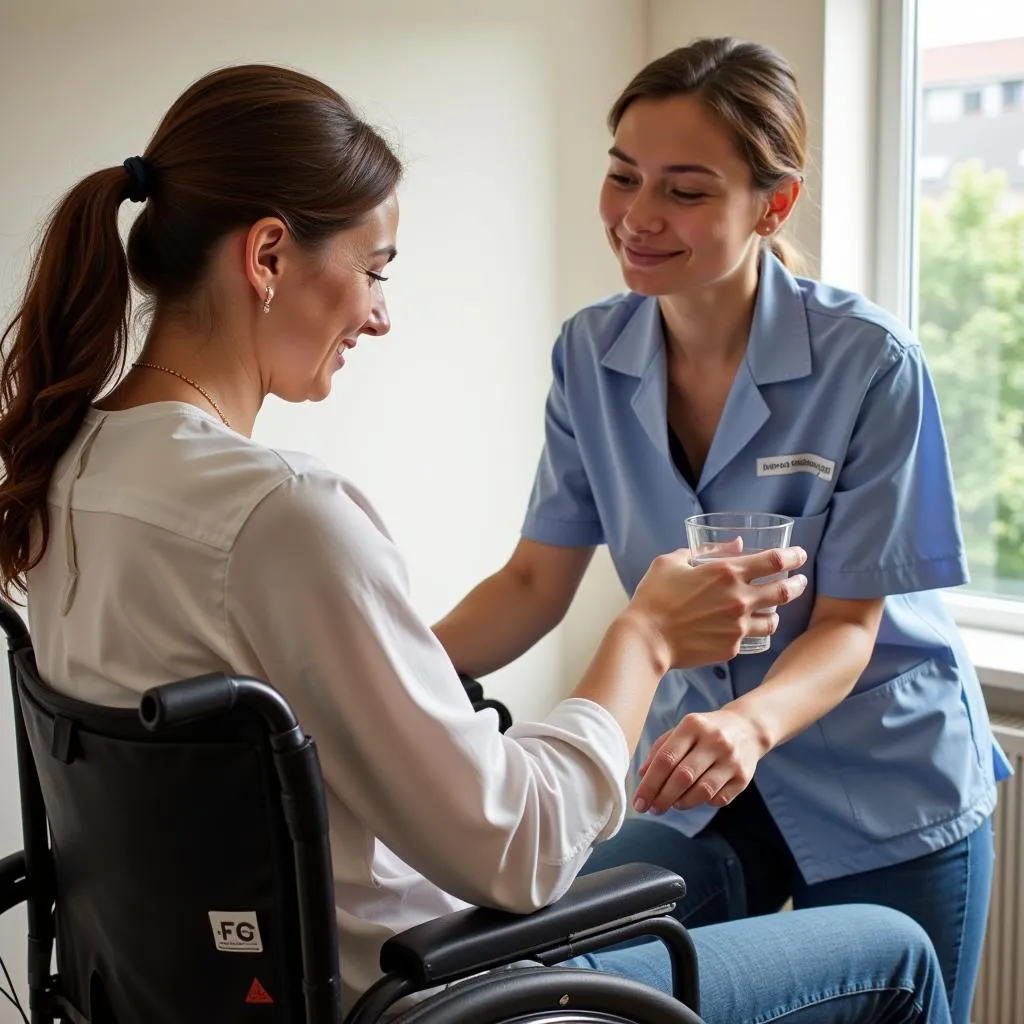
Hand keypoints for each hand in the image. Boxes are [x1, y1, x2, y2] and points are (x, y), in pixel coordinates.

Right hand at [625, 546, 807, 668]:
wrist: (646, 639)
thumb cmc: (655, 597)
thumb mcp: (672, 562)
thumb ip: (706, 550)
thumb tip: (735, 545)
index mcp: (726, 572)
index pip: (774, 560)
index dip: (793, 555)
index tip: (799, 554)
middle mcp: (739, 599)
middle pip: (785, 591)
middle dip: (798, 583)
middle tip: (800, 580)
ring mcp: (738, 626)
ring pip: (774, 620)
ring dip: (777, 612)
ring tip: (773, 610)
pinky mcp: (732, 648)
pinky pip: (751, 638)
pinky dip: (751, 631)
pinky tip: (745, 628)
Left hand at [633, 708, 765, 813]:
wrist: (747, 728)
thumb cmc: (705, 732)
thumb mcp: (681, 731)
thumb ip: (660, 750)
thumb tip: (642, 775)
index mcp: (693, 725)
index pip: (666, 758)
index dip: (649, 784)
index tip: (639, 802)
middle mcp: (714, 740)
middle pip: (683, 777)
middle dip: (663, 798)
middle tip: (652, 809)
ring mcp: (731, 759)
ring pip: (702, 791)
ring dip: (682, 803)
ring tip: (672, 804)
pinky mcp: (744, 777)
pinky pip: (719, 799)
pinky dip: (703, 803)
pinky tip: (696, 797)